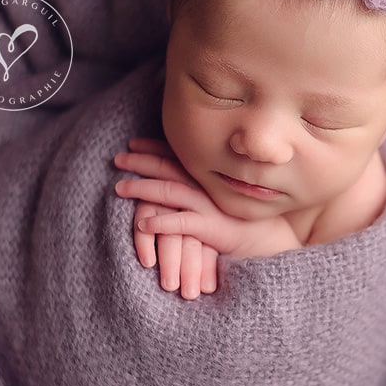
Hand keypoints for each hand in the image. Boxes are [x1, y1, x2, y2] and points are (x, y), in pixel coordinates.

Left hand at [114, 147, 301, 259]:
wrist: (267, 241)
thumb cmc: (239, 221)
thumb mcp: (217, 199)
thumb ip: (198, 189)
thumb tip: (175, 182)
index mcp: (208, 177)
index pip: (176, 156)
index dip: (152, 148)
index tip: (132, 144)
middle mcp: (206, 186)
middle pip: (168, 168)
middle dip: (141, 161)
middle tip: (118, 158)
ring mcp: (208, 206)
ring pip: (169, 191)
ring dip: (142, 188)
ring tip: (120, 188)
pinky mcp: (210, 228)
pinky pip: (180, 223)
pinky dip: (160, 222)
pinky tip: (142, 223)